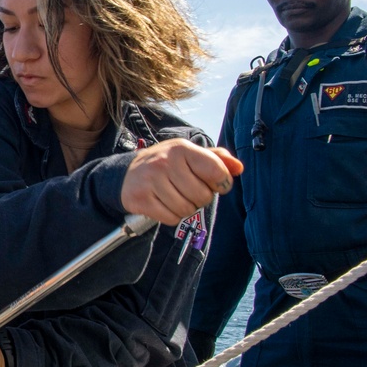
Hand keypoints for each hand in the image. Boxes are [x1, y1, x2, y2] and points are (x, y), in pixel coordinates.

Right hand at [121, 140, 243, 224]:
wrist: (127, 173)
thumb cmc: (166, 164)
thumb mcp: (190, 155)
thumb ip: (217, 160)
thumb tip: (238, 168)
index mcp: (181, 148)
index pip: (215, 171)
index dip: (222, 183)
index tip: (216, 184)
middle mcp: (164, 162)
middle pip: (202, 195)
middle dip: (201, 198)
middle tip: (189, 191)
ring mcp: (150, 180)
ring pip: (187, 209)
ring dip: (186, 209)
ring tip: (176, 197)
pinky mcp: (140, 199)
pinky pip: (171, 218)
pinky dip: (172, 216)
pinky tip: (165, 205)